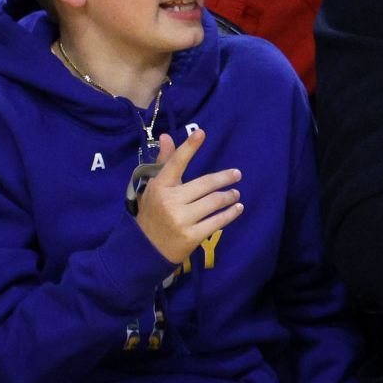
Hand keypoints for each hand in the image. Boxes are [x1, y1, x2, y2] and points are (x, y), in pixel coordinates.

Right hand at [132, 129, 243, 264]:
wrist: (144, 249)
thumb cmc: (152, 213)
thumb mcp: (153, 187)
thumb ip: (164, 163)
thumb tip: (166, 137)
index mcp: (159, 186)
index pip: (176, 162)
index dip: (189, 147)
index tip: (202, 133)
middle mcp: (169, 201)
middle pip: (206, 184)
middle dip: (225, 178)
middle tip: (237, 174)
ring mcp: (181, 219)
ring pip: (215, 202)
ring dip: (230, 196)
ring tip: (235, 194)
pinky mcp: (191, 236)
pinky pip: (218, 221)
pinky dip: (231, 213)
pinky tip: (237, 208)